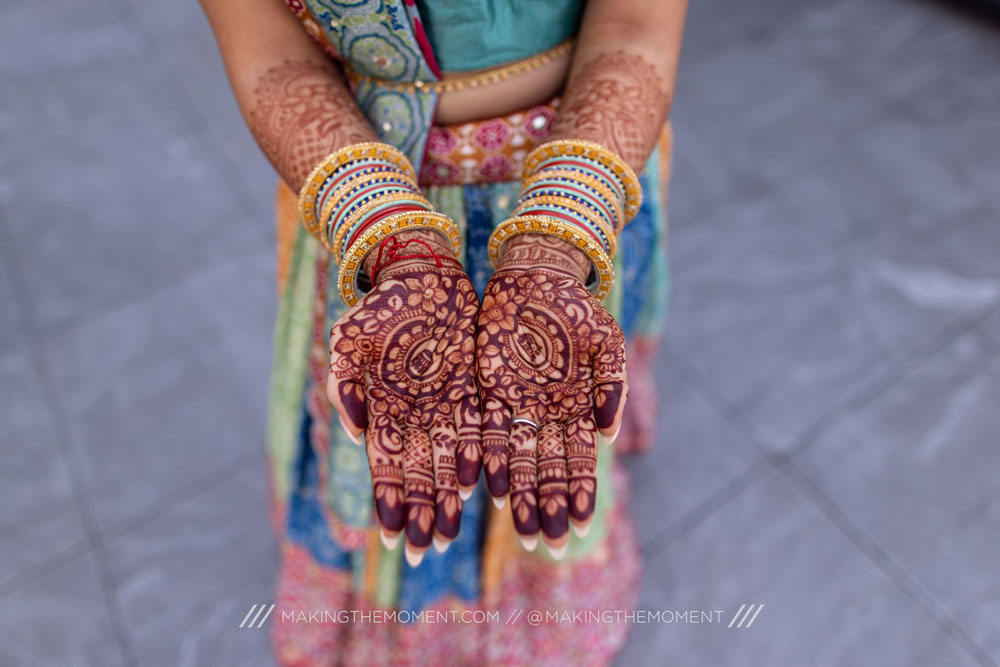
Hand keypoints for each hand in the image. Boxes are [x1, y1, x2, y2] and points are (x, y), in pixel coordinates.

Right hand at [326, 231, 480, 565]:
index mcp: (383, 407)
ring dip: (447, 497)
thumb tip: (355, 429)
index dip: (388, 500)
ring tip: (450, 535)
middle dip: (420, 513)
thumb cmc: (381, 306)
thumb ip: (346, 383)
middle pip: (417, 473)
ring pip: (447, 460)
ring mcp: (443, 403)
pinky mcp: (471, 388)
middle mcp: (414, 414)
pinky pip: (475, 428)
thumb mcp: (350, 338)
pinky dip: (474, 456)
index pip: (385, 465)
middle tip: (424, 554)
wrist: (422, 273)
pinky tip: (476, 486)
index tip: (392, 535)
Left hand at [476, 234, 626, 557]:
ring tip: (524, 530)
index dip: (582, 493)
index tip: (582, 526)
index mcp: (578, 406)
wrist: (534, 275)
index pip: (581, 460)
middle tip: (551, 546)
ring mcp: (517, 404)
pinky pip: (486, 430)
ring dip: (522, 495)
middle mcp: (547, 413)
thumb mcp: (604, 341)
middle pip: (549, 470)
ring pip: (518, 459)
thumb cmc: (575, 307)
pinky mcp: (487, 389)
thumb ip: (611, 385)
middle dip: (551, 507)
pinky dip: (488, 458)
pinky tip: (490, 488)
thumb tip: (611, 431)